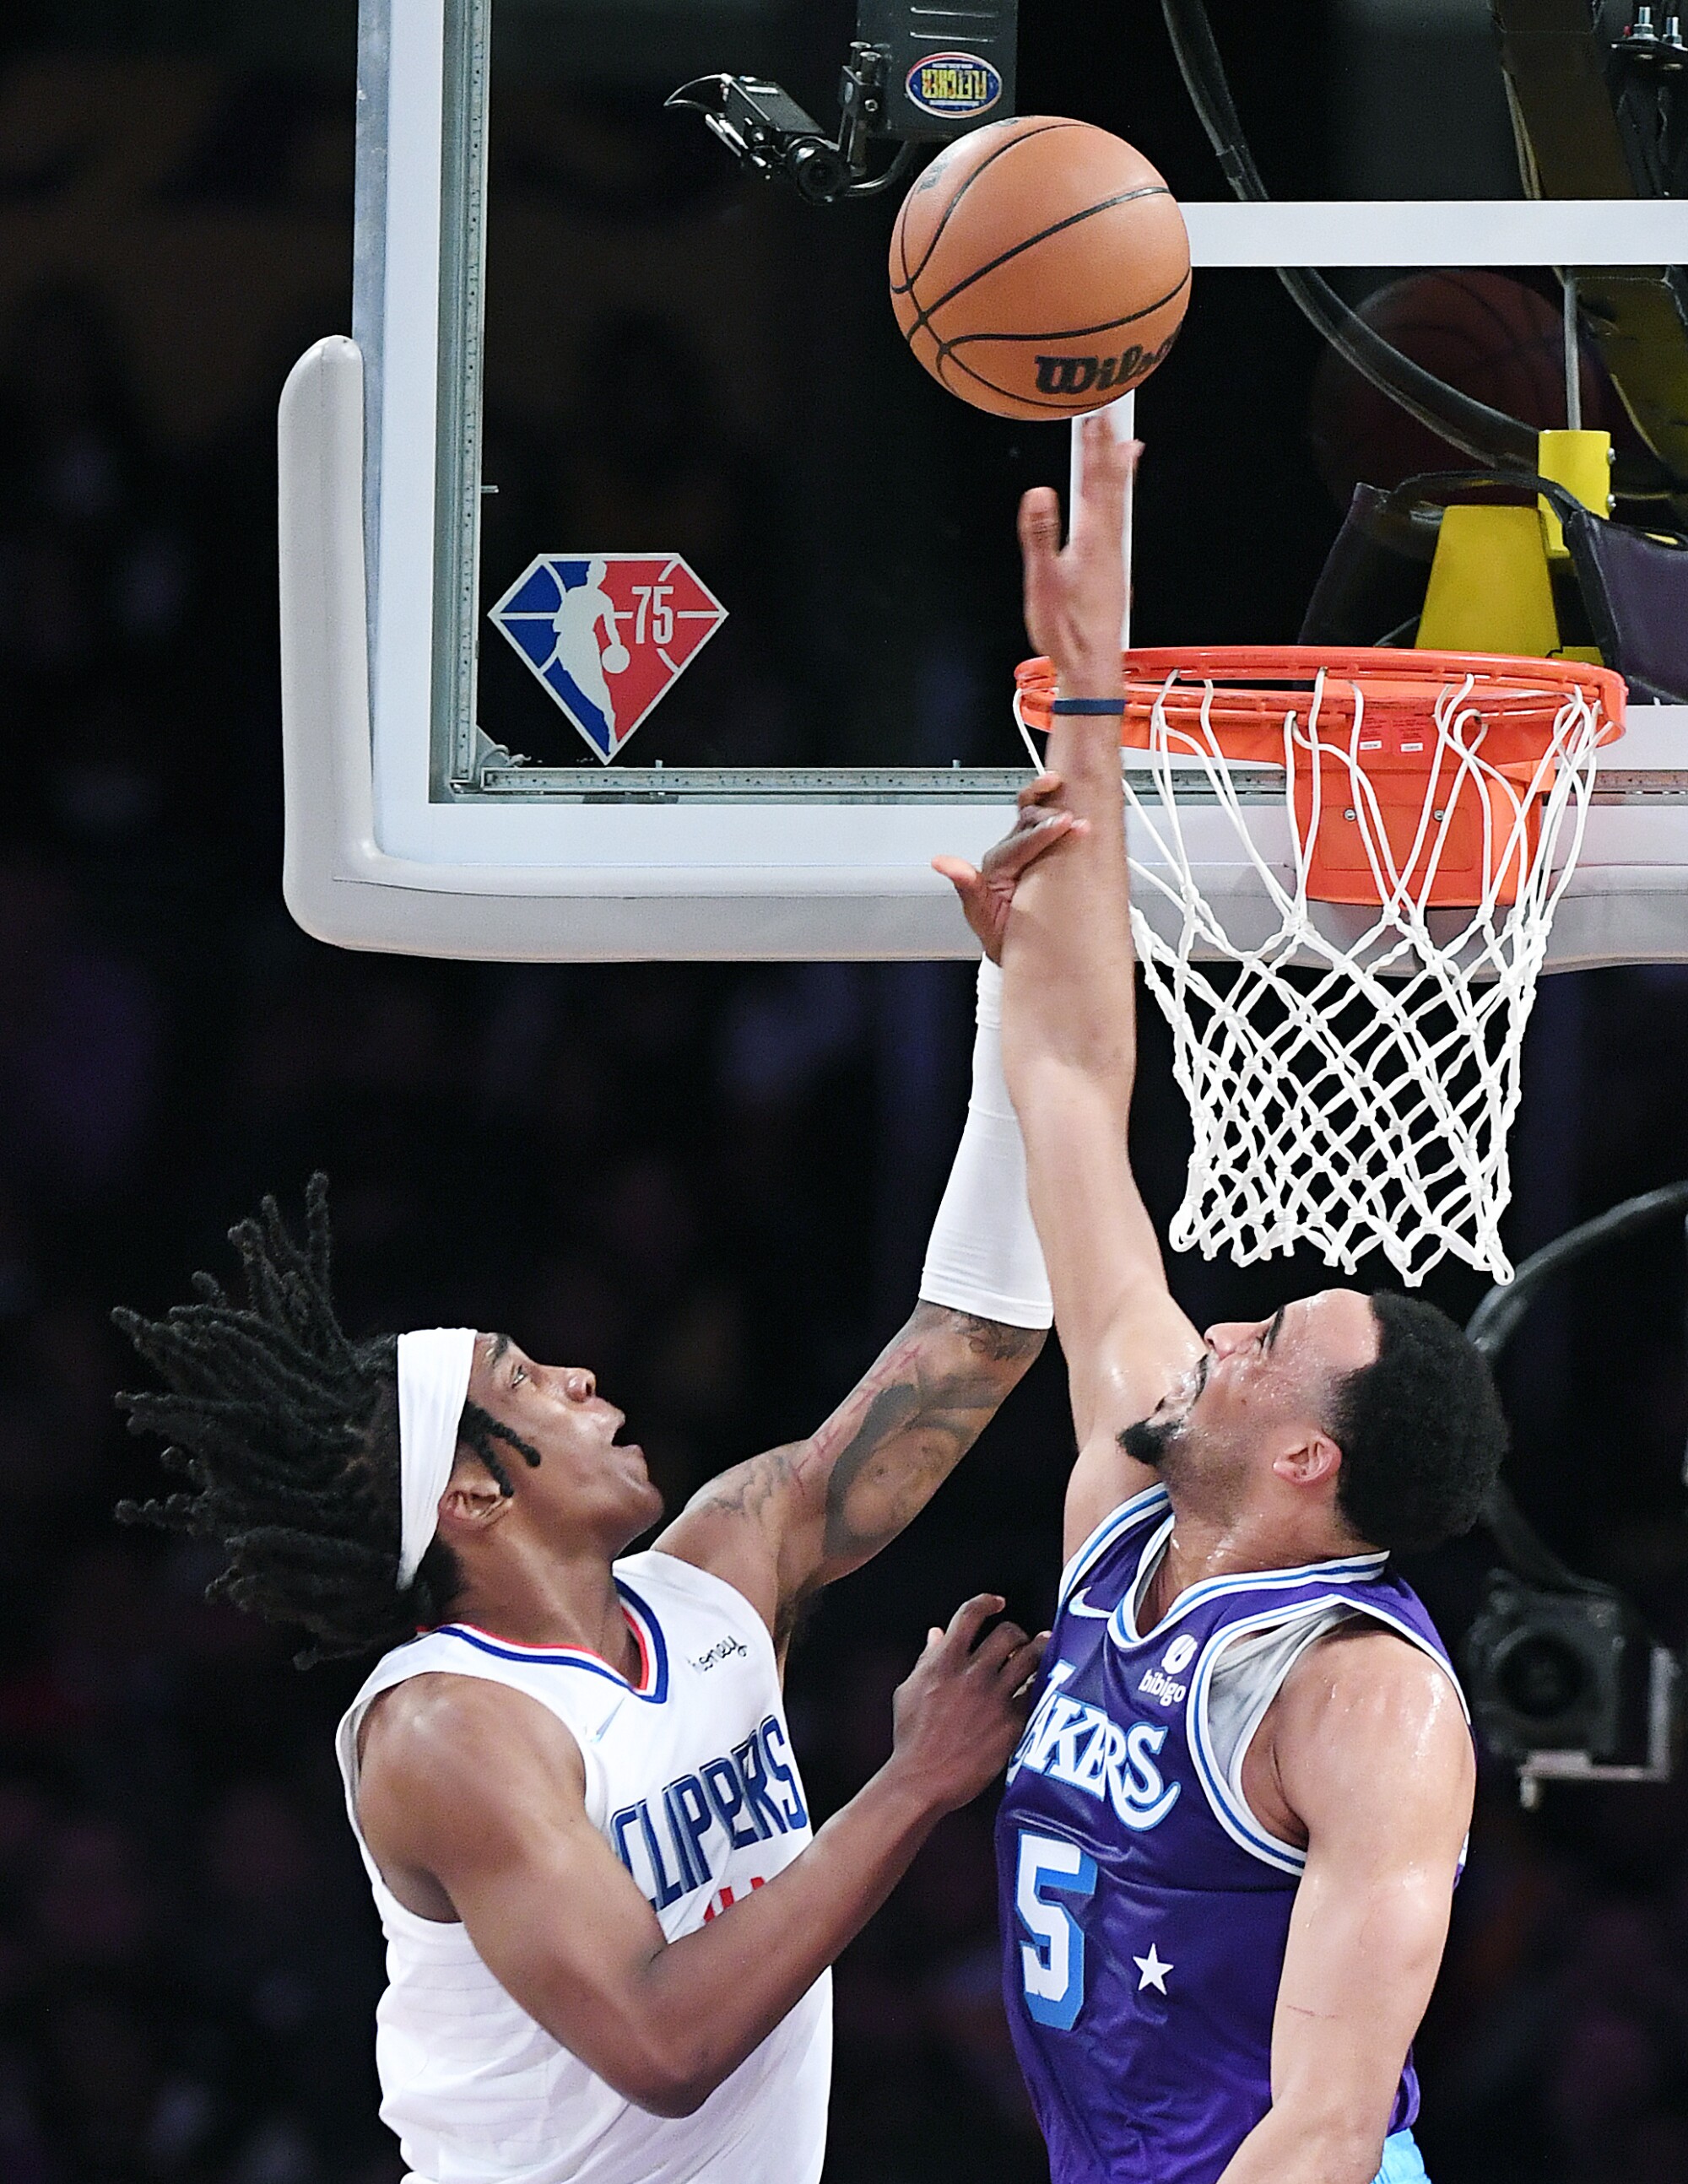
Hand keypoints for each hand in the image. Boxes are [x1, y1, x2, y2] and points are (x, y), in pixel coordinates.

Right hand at [887, 1594, 1046, 1814]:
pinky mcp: (1012, 1723)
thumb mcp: (909, 1690)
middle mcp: (972, 1674)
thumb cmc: (911, 1738)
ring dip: (1039, 1650)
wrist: (923, 1780)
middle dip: (1016, 1631)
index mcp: (944, 1661)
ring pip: (1030, 1658)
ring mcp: (995, 1698)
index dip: (987, 1602)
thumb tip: (937, 1635)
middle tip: (1019, 1638)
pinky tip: (1043, 1684)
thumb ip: (927, 1659)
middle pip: (1008, 1633)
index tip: (997, 1603)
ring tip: (1044, 1648)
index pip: (970, 1614)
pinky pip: (1037, 1693)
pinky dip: (1041, 1684)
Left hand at [932, 772, 1086, 961]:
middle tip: (1074, 820)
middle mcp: (1009, 852)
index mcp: (996, 867)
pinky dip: (1055, 804)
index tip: (1067, 825)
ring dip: (1048, 797)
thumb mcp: (983, 918)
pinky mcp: (1041, 849)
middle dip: (1050, 816)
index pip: (1021, 842)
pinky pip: (1046, 820)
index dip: (1043, 831)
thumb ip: (967, 887)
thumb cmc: (1002, 937)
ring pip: (1033, 811)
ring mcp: (1026, 848)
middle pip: (1027, 820)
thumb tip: (943, 863)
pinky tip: (1069, 795)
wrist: (1018, 948)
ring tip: (1062, 786)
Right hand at [1020, 413, 1136, 693]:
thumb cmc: (1065, 631)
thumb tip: (1039, 494)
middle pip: (1111, 486)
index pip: (1094, 482)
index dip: (1094, 446)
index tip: (1094, 414)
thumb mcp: (1043, 584)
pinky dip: (1119, 501)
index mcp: (1092, 541)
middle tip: (1112, 414)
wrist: (1092, 666)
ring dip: (1120, 472)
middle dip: (1109, 448)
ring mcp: (1113, 558)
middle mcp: (1109, 544)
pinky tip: (1116, 505)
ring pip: (1119, 504)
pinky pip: (1118, 523)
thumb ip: (1040, 537)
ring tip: (1128, 447)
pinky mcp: (1111, 572)